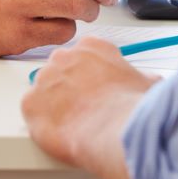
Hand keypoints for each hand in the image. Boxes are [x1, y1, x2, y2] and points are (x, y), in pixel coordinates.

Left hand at [22, 37, 157, 178]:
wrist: (113, 131)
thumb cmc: (130, 108)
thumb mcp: (147, 84)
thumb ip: (139, 78)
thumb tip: (147, 84)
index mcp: (92, 47)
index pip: (85, 54)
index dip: (91, 74)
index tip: (96, 88)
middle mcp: (64, 57)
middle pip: (61, 70)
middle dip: (70, 86)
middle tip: (85, 107)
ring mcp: (44, 79)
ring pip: (44, 91)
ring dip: (55, 104)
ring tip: (74, 123)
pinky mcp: (30, 104)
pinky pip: (31, 111)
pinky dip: (42, 121)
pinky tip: (59, 131)